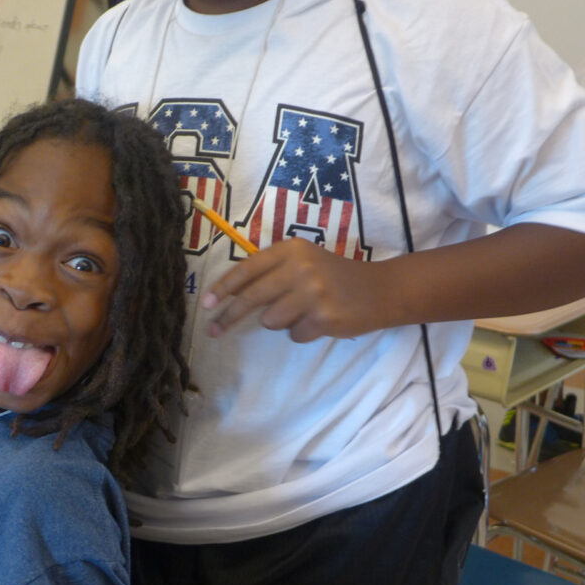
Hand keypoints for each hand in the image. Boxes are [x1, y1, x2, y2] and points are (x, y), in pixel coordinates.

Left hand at [202, 238, 396, 342]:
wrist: (379, 290)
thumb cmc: (333, 276)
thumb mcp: (303, 261)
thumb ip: (270, 272)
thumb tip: (228, 295)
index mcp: (292, 249)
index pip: (248, 269)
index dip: (223, 288)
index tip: (205, 304)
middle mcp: (301, 267)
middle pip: (252, 298)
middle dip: (229, 316)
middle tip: (214, 330)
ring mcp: (313, 293)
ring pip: (270, 320)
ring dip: (279, 322)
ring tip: (301, 312)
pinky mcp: (324, 318)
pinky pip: (293, 335)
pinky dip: (301, 333)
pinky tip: (318, 321)